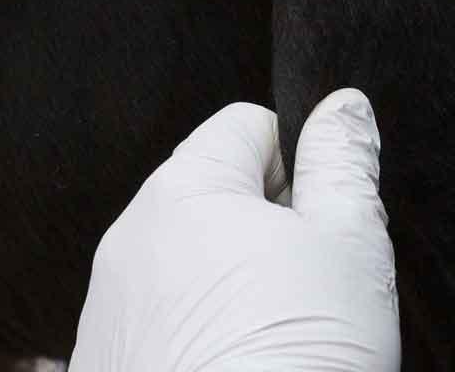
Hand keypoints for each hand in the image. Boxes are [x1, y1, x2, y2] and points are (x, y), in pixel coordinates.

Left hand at [69, 89, 399, 371]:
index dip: (301, 164)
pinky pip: (159, 328)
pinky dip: (198, 343)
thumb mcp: (351, 249)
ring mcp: (107, 311)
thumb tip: (343, 107)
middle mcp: (129, 241)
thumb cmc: (297, 363)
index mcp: (184, 191)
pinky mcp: (103, 368)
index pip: (247, 126)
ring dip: (231, 290)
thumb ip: (345, 165)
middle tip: (313, 291)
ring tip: (278, 346)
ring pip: (186, 267)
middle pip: (213, 197)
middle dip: (267, 231)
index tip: (326, 221)